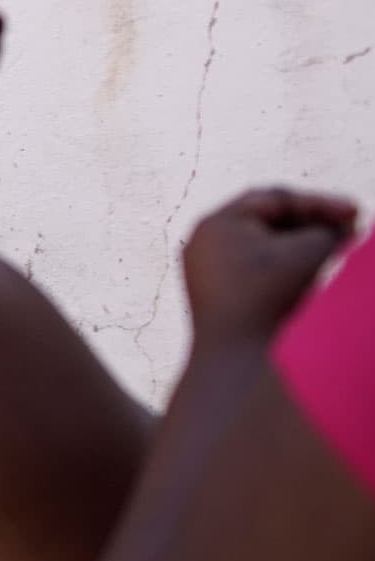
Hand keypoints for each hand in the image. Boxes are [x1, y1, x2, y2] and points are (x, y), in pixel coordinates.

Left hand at [184, 187, 358, 345]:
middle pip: (268, 222)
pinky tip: (315, 280)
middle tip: (351, 231)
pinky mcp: (219, 298)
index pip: (275, 199)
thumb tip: (342, 228)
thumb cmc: (271, 298)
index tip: (356, 212)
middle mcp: (204, 244)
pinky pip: (257, 274)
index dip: (320, 203)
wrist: (237, 360)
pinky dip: (287, 270)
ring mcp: (207, 271)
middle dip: (313, 225)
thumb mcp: (310, 252)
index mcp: (217, 223)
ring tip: (339, 254)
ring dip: (303, 247)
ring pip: (265, 249)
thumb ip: (330, 230)